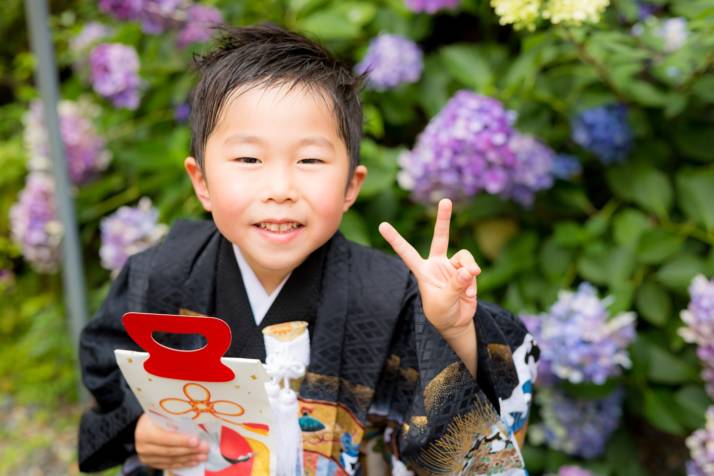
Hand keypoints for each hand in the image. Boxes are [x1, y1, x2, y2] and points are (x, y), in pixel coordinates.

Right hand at [134, 413, 208, 469]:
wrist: (140, 426)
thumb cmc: (154, 416)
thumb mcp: (161, 414)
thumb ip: (173, 420)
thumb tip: (197, 425)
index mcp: (145, 432)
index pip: (166, 439)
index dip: (182, 441)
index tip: (197, 441)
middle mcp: (143, 447)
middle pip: (170, 451)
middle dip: (190, 450)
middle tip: (205, 448)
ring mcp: (146, 457)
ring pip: (171, 460)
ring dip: (189, 458)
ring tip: (203, 456)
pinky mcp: (150, 463)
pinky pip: (169, 465)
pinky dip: (182, 463)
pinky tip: (193, 461)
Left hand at [378, 198, 480, 336]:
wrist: (456, 322)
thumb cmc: (442, 313)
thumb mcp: (443, 302)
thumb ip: (455, 285)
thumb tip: (469, 270)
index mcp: (422, 270)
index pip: (406, 252)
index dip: (395, 239)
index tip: (382, 225)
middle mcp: (437, 264)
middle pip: (440, 237)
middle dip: (443, 219)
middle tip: (445, 200)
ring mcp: (452, 267)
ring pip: (464, 257)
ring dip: (468, 269)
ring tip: (467, 288)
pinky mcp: (466, 272)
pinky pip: (472, 268)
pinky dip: (473, 281)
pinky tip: (470, 294)